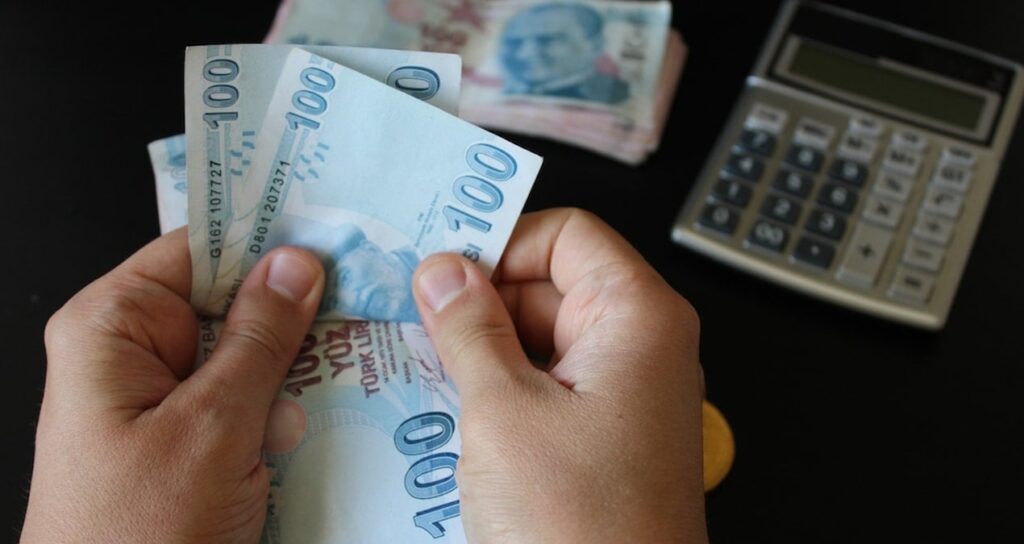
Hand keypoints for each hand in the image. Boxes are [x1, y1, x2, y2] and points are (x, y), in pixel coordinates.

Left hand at [21, 229, 324, 542]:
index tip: (338, 238)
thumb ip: (259, 339)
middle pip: (229, 302)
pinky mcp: (186, 439)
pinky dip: (277, 416)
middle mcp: (133, 352)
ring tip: (310, 405)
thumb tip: (297, 263)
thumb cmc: (139, 533)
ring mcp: (161, 399)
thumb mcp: (212, 426)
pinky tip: (292, 440)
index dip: (267, 241)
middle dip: (288, 322)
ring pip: (247, 355)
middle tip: (352, 324)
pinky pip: (245, 402)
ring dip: (288, 379)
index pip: (198, 249)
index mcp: (113, 327)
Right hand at [412, 208, 706, 542]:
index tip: (438, 267)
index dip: (500, 242)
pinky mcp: (604, 440)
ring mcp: (624, 397)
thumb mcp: (504, 412)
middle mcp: (641, 347)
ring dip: (480, 352)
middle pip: (550, 285)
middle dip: (478, 303)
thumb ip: (470, 329)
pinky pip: (546, 390)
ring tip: (416, 371)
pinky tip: (445, 412)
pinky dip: (499, 392)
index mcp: (637, 317)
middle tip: (407, 323)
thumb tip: (443, 270)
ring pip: (541, 341)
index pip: (566, 235)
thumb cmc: (580, 526)